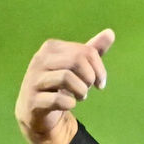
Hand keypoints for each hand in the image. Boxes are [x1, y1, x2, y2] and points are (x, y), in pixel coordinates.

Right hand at [15, 29, 114, 143]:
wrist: (36, 110)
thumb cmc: (59, 84)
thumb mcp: (77, 66)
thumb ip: (92, 50)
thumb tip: (110, 33)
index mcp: (51, 47)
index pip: (85, 52)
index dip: (99, 68)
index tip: (100, 82)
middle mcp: (39, 60)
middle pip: (76, 60)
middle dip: (89, 77)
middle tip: (88, 88)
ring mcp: (33, 80)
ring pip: (66, 77)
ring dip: (81, 91)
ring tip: (80, 96)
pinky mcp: (33, 100)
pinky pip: (58, 99)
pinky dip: (70, 103)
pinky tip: (69, 104)